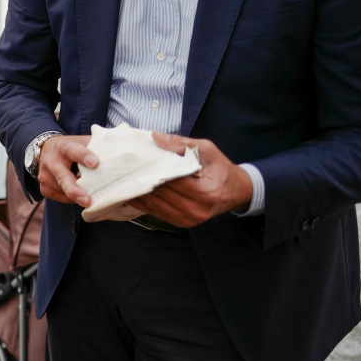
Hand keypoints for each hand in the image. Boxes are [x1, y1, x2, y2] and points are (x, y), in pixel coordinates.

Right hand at [36, 134, 95, 207]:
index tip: (95, 163)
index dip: (83, 156)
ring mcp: (45, 176)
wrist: (45, 150)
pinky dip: (73, 198)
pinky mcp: (45, 189)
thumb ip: (96, 146)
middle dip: (75, 190)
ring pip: (65, 191)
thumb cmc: (71, 147)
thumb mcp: (82, 142)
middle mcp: (51, 161)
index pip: (72, 150)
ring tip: (91, 195)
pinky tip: (80, 193)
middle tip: (87, 201)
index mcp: (63, 147)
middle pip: (63, 178)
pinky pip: (63, 198)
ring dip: (79, 195)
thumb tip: (122, 152)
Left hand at [126, 132, 252, 226]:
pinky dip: (143, 202)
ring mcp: (189, 219)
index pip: (171, 179)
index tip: (136, 160)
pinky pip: (156, 212)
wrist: (236, 191)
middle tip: (124, 168)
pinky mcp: (182, 223)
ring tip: (124, 179)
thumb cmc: (220, 168)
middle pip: (160, 192)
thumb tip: (155, 137)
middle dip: (142, 179)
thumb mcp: (205, 149)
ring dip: (138, 192)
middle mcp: (197, 208)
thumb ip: (180, 143)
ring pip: (154, 204)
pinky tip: (132, 192)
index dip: (152, 169)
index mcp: (205, 191)